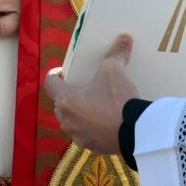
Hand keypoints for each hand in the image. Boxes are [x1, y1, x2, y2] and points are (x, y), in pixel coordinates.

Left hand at [45, 34, 137, 153]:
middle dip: (68, 95)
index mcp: (66, 100)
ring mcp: (79, 136)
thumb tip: (124, 38)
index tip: (64, 71)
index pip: (50, 84)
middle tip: (82, 87)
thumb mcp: (115, 70)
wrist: (136, 132)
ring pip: (73, 121)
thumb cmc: (117, 98)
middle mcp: (67, 120)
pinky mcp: (93, 147)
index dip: (55, 75)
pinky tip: (105, 121)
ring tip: (94, 105)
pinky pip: (87, 134)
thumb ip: (116, 53)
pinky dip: (92, 126)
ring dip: (79, 113)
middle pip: (60, 104)